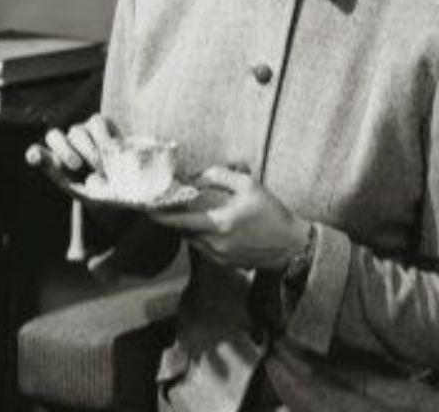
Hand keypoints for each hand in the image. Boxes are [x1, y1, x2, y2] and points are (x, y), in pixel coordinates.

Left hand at [24, 114, 117, 194]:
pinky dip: (102, 137)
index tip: (35, 157)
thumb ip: (72, 184)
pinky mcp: (103, 125)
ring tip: (103, 169)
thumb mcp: (93, 196)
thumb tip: (70, 168)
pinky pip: (96, 121)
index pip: (38, 155)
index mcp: (60, 168)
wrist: (141, 186)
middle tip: (76, 165)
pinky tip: (113, 151)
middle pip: (53, 136)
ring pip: (76, 131)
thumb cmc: (114, 196)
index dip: (36, 154)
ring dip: (88, 150)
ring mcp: (85, 135)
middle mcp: (69, 148)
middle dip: (63, 150)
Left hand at [149, 165, 310, 270]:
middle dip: (178, 219)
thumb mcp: (249, 185)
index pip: (180, 222)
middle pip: (184, 231)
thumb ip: (220, 176)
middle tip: (174, 206)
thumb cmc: (272, 213)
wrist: (291, 245)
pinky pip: (205, 249)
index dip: (160, 216)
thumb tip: (197, 176)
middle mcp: (215, 243)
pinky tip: (214, 227)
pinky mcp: (225, 264)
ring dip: (191, 228)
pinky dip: (203, 237)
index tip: (146, 209)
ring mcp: (219, 256)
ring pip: (193, 240)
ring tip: (199, 215)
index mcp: (219, 223)